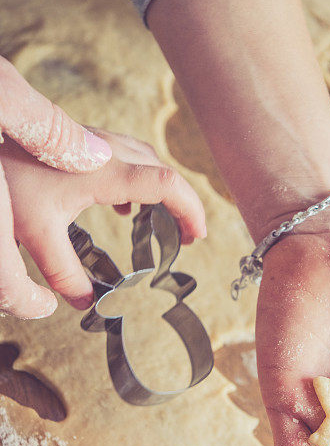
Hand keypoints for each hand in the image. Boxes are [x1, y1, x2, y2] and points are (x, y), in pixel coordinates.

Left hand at [0, 126, 205, 318]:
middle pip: (163, 171)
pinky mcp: (82, 142)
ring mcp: (95, 142)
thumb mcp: (38, 235)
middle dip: (182, 204)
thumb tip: (90, 303)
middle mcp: (107, 150)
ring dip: (162, 191)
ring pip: (146, 161)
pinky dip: (139, 183)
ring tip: (161, 222)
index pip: (166, 184)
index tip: (195, 235)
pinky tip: (124, 206)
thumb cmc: (8, 181)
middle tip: (185, 238)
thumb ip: (66, 273)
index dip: (190, 209)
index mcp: (105, 171)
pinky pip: (127, 158)